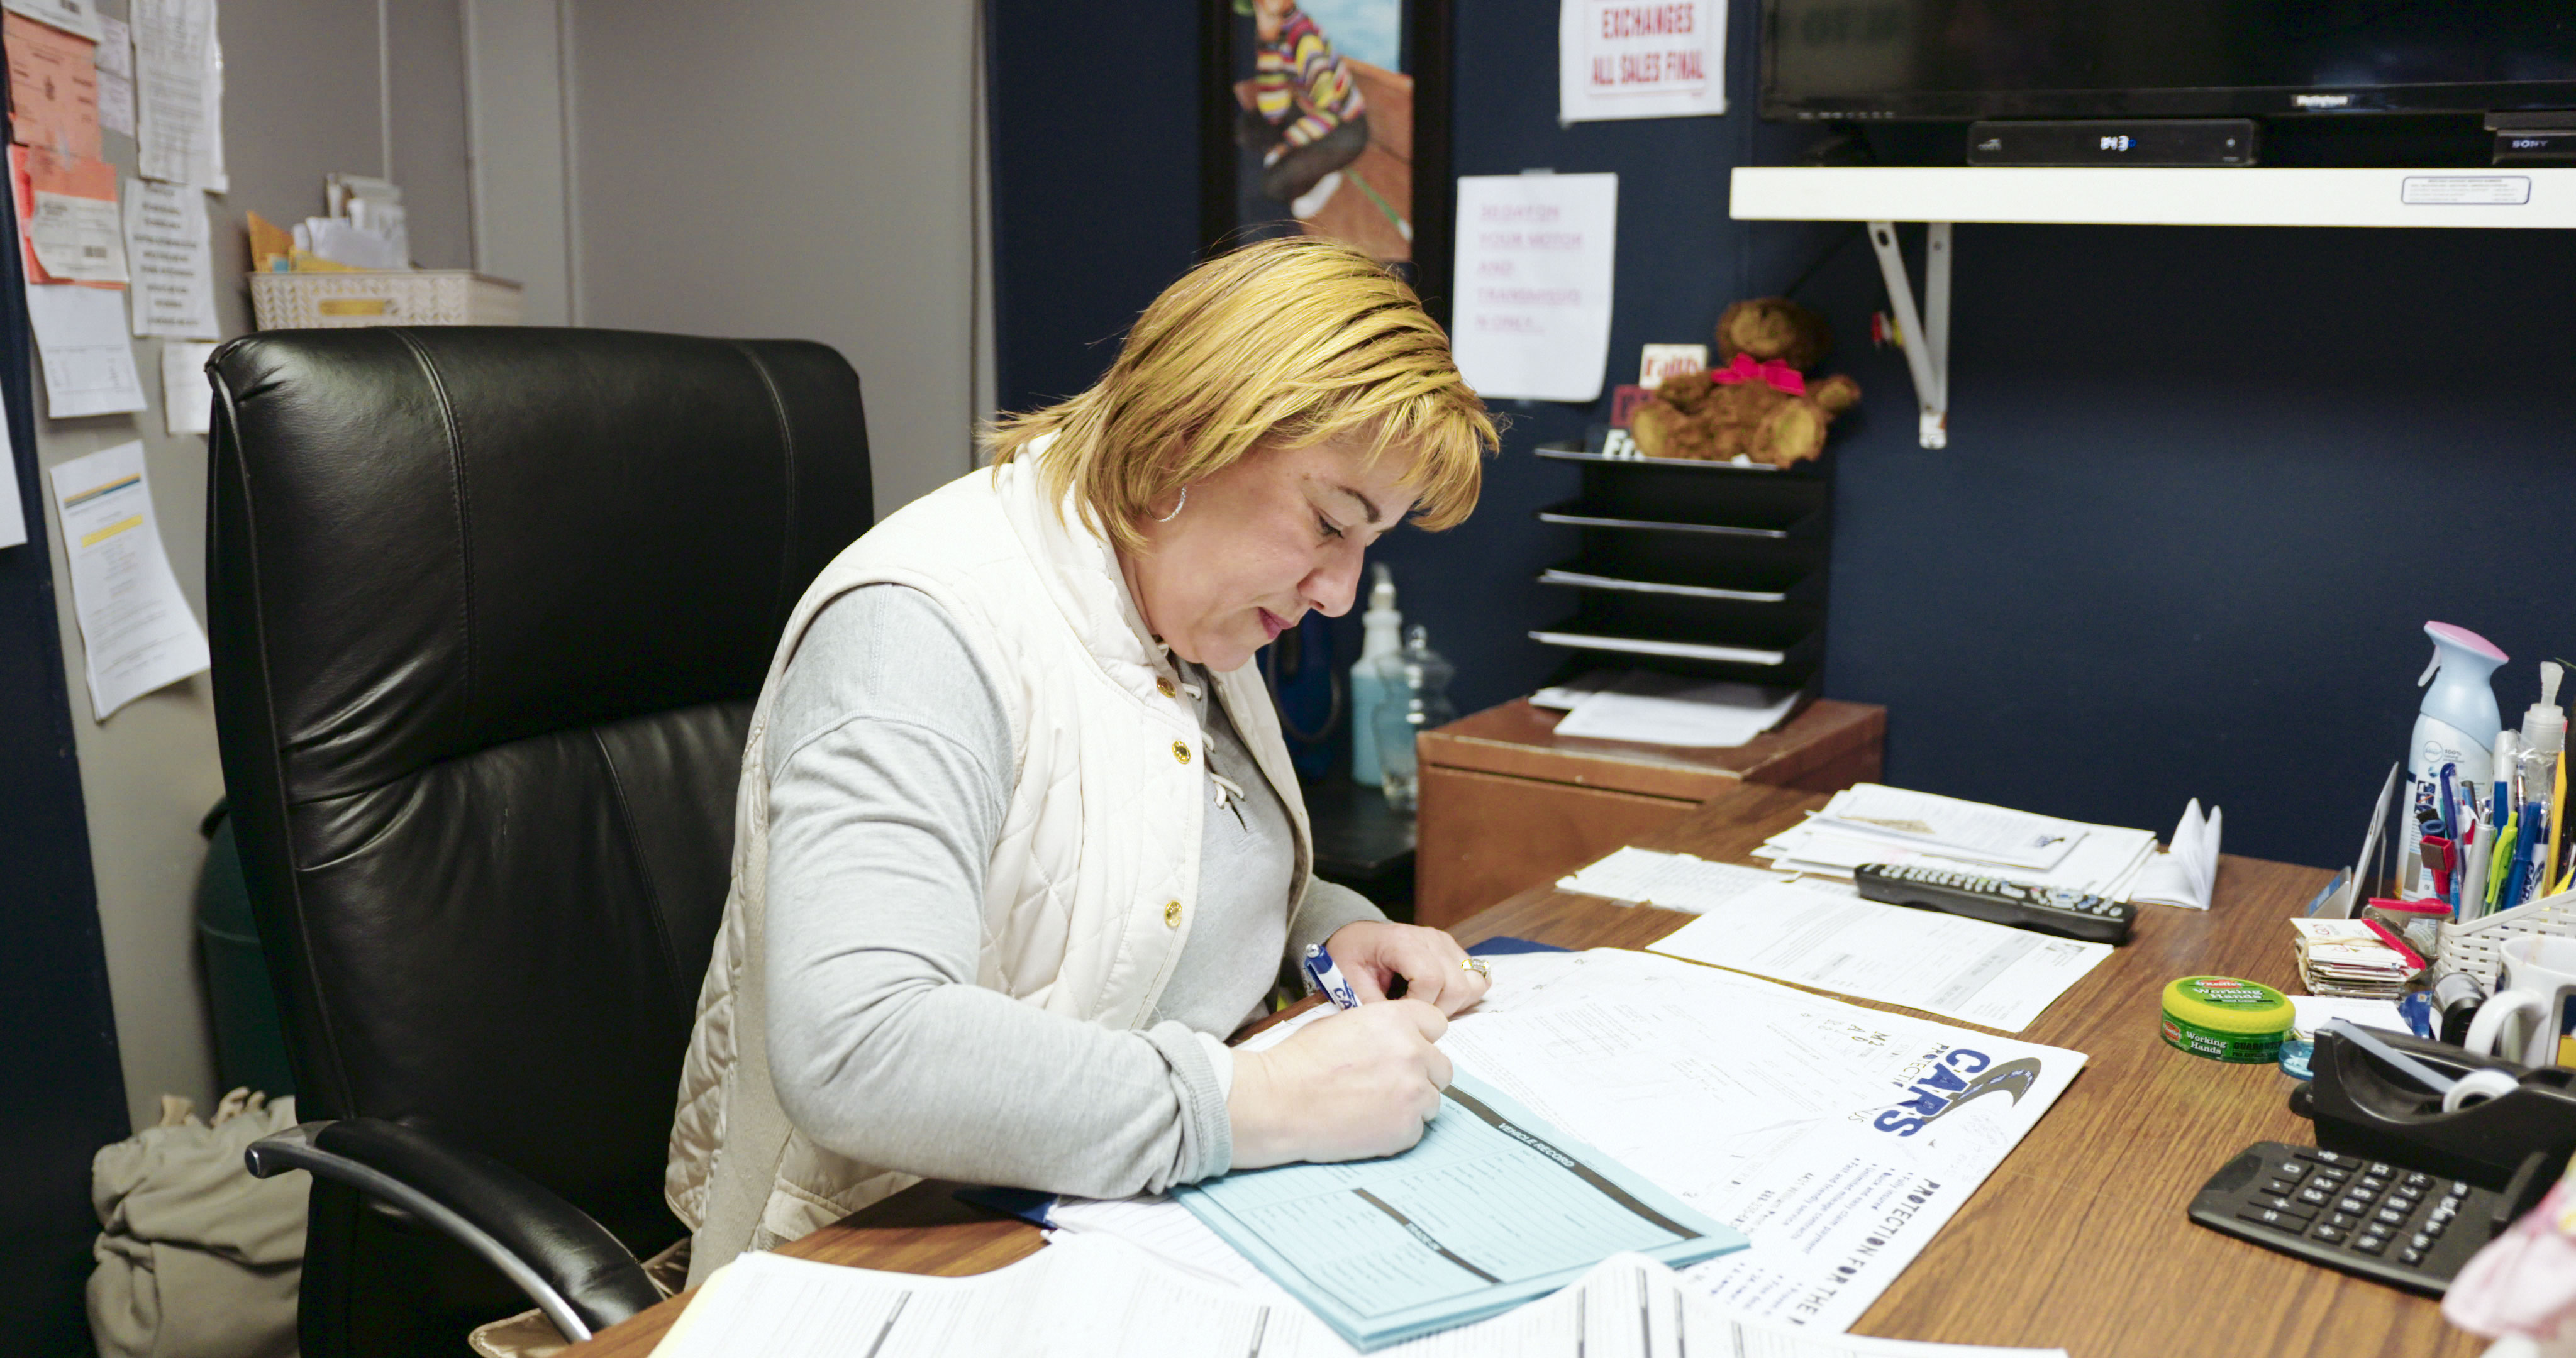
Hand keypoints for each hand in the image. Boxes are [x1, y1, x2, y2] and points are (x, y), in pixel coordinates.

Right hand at [1228, 1000, 1449, 1168]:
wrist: (1278, 1102)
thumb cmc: (1300, 1061)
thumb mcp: (1342, 1023)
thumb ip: (1382, 1029)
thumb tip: (1398, 1040)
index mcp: (1397, 1020)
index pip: (1437, 1024)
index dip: (1421, 1038)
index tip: (1409, 1049)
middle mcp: (1413, 1053)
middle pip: (1441, 1067)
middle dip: (1421, 1074)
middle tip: (1389, 1084)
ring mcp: (1414, 1093)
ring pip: (1431, 1100)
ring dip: (1411, 1104)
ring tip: (1373, 1106)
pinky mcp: (1407, 1129)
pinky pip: (1416, 1129)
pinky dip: (1397, 1129)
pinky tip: (1367, 1124)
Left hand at [1326, 920, 1491, 1014]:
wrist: (1358, 937)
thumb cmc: (1352, 956)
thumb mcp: (1348, 981)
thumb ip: (1371, 1006)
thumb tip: (1394, 1030)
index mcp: (1403, 941)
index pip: (1430, 980)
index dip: (1418, 1006)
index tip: (1399, 1014)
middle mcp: (1431, 939)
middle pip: (1456, 986)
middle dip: (1437, 1010)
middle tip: (1413, 1015)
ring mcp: (1446, 944)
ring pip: (1473, 983)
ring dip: (1454, 1004)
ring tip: (1427, 1007)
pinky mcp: (1454, 951)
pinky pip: (1476, 978)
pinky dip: (1463, 995)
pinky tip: (1439, 998)